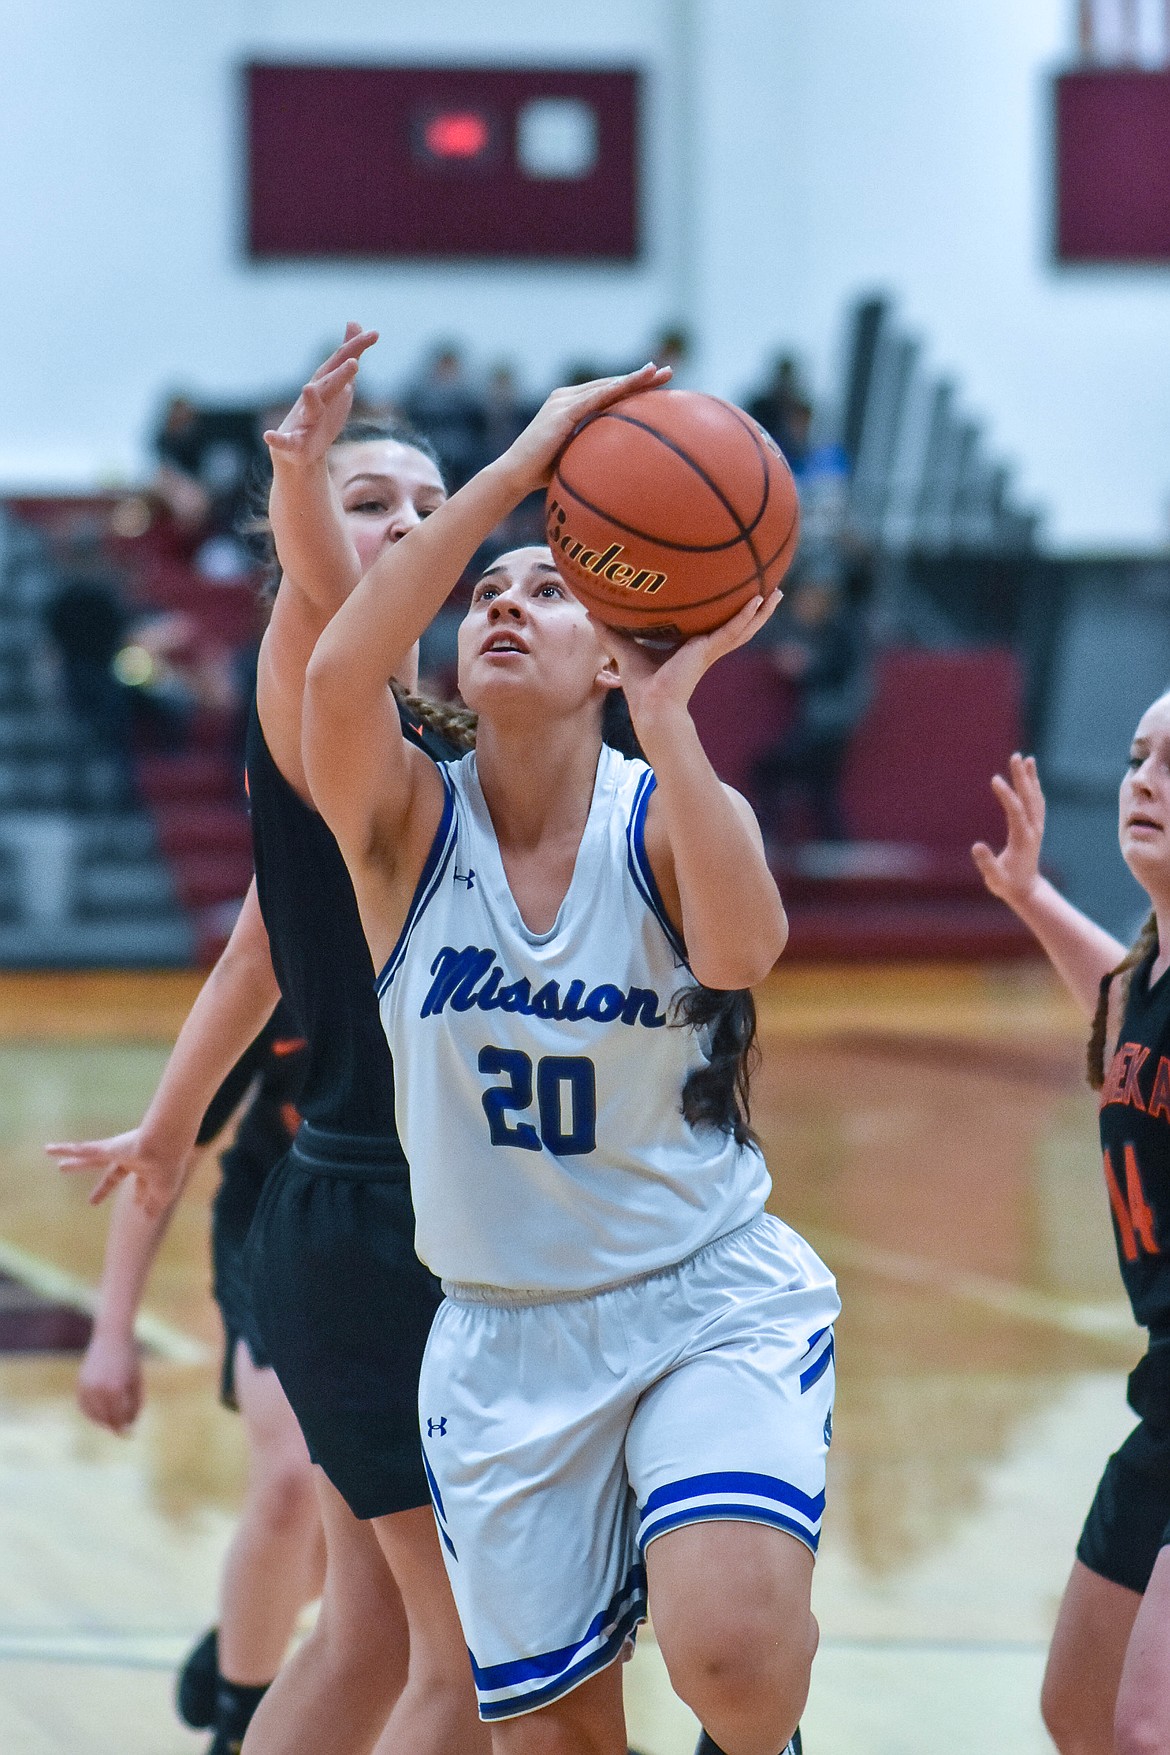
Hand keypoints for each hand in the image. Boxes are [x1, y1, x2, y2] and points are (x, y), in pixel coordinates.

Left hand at [46, 1128, 190, 1215]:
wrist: (163, 1146)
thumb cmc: (166, 1168)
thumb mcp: (162, 1192)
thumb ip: (153, 1204)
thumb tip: (147, 1217)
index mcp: (148, 1170)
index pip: (141, 1184)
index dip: (140, 1195)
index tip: (138, 1203)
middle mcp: (131, 1159)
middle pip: (113, 1174)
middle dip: (104, 1189)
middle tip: (93, 1202)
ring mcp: (118, 1152)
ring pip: (91, 1159)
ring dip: (76, 1164)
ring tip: (60, 1167)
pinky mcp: (107, 1147)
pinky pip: (83, 1149)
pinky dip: (67, 1149)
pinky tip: (51, 1150)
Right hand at [77, 1329, 142, 1433]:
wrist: (112, 1335)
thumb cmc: (129, 1358)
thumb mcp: (136, 1380)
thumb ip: (135, 1403)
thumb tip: (130, 1425)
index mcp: (115, 1389)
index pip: (118, 1418)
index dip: (123, 1428)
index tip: (129, 1435)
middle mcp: (99, 1389)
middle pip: (105, 1418)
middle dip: (114, 1425)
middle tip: (122, 1430)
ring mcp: (87, 1386)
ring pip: (92, 1414)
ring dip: (101, 1421)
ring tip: (112, 1422)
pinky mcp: (80, 1382)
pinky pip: (83, 1405)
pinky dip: (90, 1412)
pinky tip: (100, 1413)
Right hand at [264, 322, 377, 467]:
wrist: (299, 451)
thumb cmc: (322, 412)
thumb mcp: (339, 383)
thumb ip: (347, 354)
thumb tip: (354, 323)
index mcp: (325, 385)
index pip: (341, 362)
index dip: (356, 348)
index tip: (375, 333)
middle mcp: (314, 399)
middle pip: (328, 385)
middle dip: (339, 375)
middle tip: (354, 363)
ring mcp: (304, 420)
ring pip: (309, 409)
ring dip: (310, 400)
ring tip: (308, 390)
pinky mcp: (294, 443)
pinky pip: (285, 441)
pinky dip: (277, 438)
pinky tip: (269, 436)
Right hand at [499, 362, 672, 494]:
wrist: (515, 475)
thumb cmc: (543, 474)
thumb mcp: (573, 457)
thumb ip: (592, 451)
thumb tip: (620, 465)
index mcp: (570, 405)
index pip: (607, 392)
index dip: (632, 386)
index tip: (658, 383)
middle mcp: (566, 397)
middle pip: (610, 384)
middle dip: (640, 378)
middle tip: (668, 372)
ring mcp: (563, 401)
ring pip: (605, 386)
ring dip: (632, 379)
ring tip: (657, 373)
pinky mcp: (561, 411)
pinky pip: (593, 399)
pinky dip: (614, 390)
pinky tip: (633, 384)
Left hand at [602, 590, 781, 731]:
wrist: (650, 705)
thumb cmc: (640, 684)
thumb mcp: (624, 648)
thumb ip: (610, 630)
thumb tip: (589, 611)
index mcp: (691, 645)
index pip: (713, 625)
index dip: (726, 611)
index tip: (737, 595)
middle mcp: (705, 646)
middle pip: (736, 624)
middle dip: (754, 609)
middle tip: (772, 589)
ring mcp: (709, 649)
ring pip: (743, 627)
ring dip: (761, 611)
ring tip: (777, 593)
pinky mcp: (708, 652)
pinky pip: (732, 631)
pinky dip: (745, 617)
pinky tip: (758, 601)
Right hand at [971, 752, 1045, 905]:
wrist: (1027, 891)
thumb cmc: (1008, 885)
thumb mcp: (995, 879)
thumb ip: (986, 863)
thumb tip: (976, 845)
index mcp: (1023, 839)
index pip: (1015, 811)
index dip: (1006, 794)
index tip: (995, 779)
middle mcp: (1033, 829)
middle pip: (1029, 798)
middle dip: (1022, 777)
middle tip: (1016, 756)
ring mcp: (1036, 827)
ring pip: (1035, 798)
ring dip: (1031, 778)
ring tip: (1027, 759)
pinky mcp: (1035, 828)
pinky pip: (1036, 803)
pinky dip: (1034, 787)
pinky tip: (1030, 777)